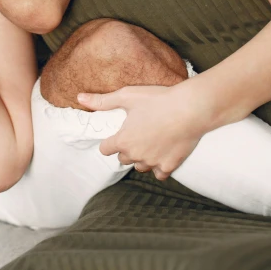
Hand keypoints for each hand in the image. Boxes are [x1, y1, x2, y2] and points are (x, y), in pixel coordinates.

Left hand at [78, 84, 203, 179]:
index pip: (106, 149)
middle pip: (123, 159)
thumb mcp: (127, 96)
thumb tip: (79, 97)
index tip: (116, 136)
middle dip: (126, 149)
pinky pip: (159, 174)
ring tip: (149, 143)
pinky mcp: (170, 166)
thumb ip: (102, 101)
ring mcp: (153, 162)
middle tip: (135, 135)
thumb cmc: (158, 100)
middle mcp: (136, 155)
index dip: (109, 142)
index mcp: (123, 140)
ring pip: (140, 167)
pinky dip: (159, 166)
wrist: (190, 109)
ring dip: (141, 158)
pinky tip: (162, 154)